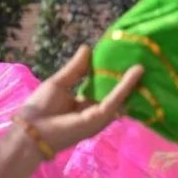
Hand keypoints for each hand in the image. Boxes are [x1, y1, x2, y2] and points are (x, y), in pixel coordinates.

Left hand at [17, 45, 141, 153]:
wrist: (32, 130)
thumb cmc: (40, 107)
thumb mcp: (59, 82)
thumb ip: (76, 68)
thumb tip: (87, 48)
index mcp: (84, 103)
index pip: (102, 87)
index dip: (110, 74)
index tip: (120, 58)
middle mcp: (96, 110)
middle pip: (114, 92)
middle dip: (125, 77)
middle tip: (139, 58)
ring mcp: (101, 115)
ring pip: (120, 95)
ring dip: (132, 80)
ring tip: (145, 62)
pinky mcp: (102, 116)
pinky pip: (117, 98)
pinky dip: (126, 85)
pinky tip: (136, 71)